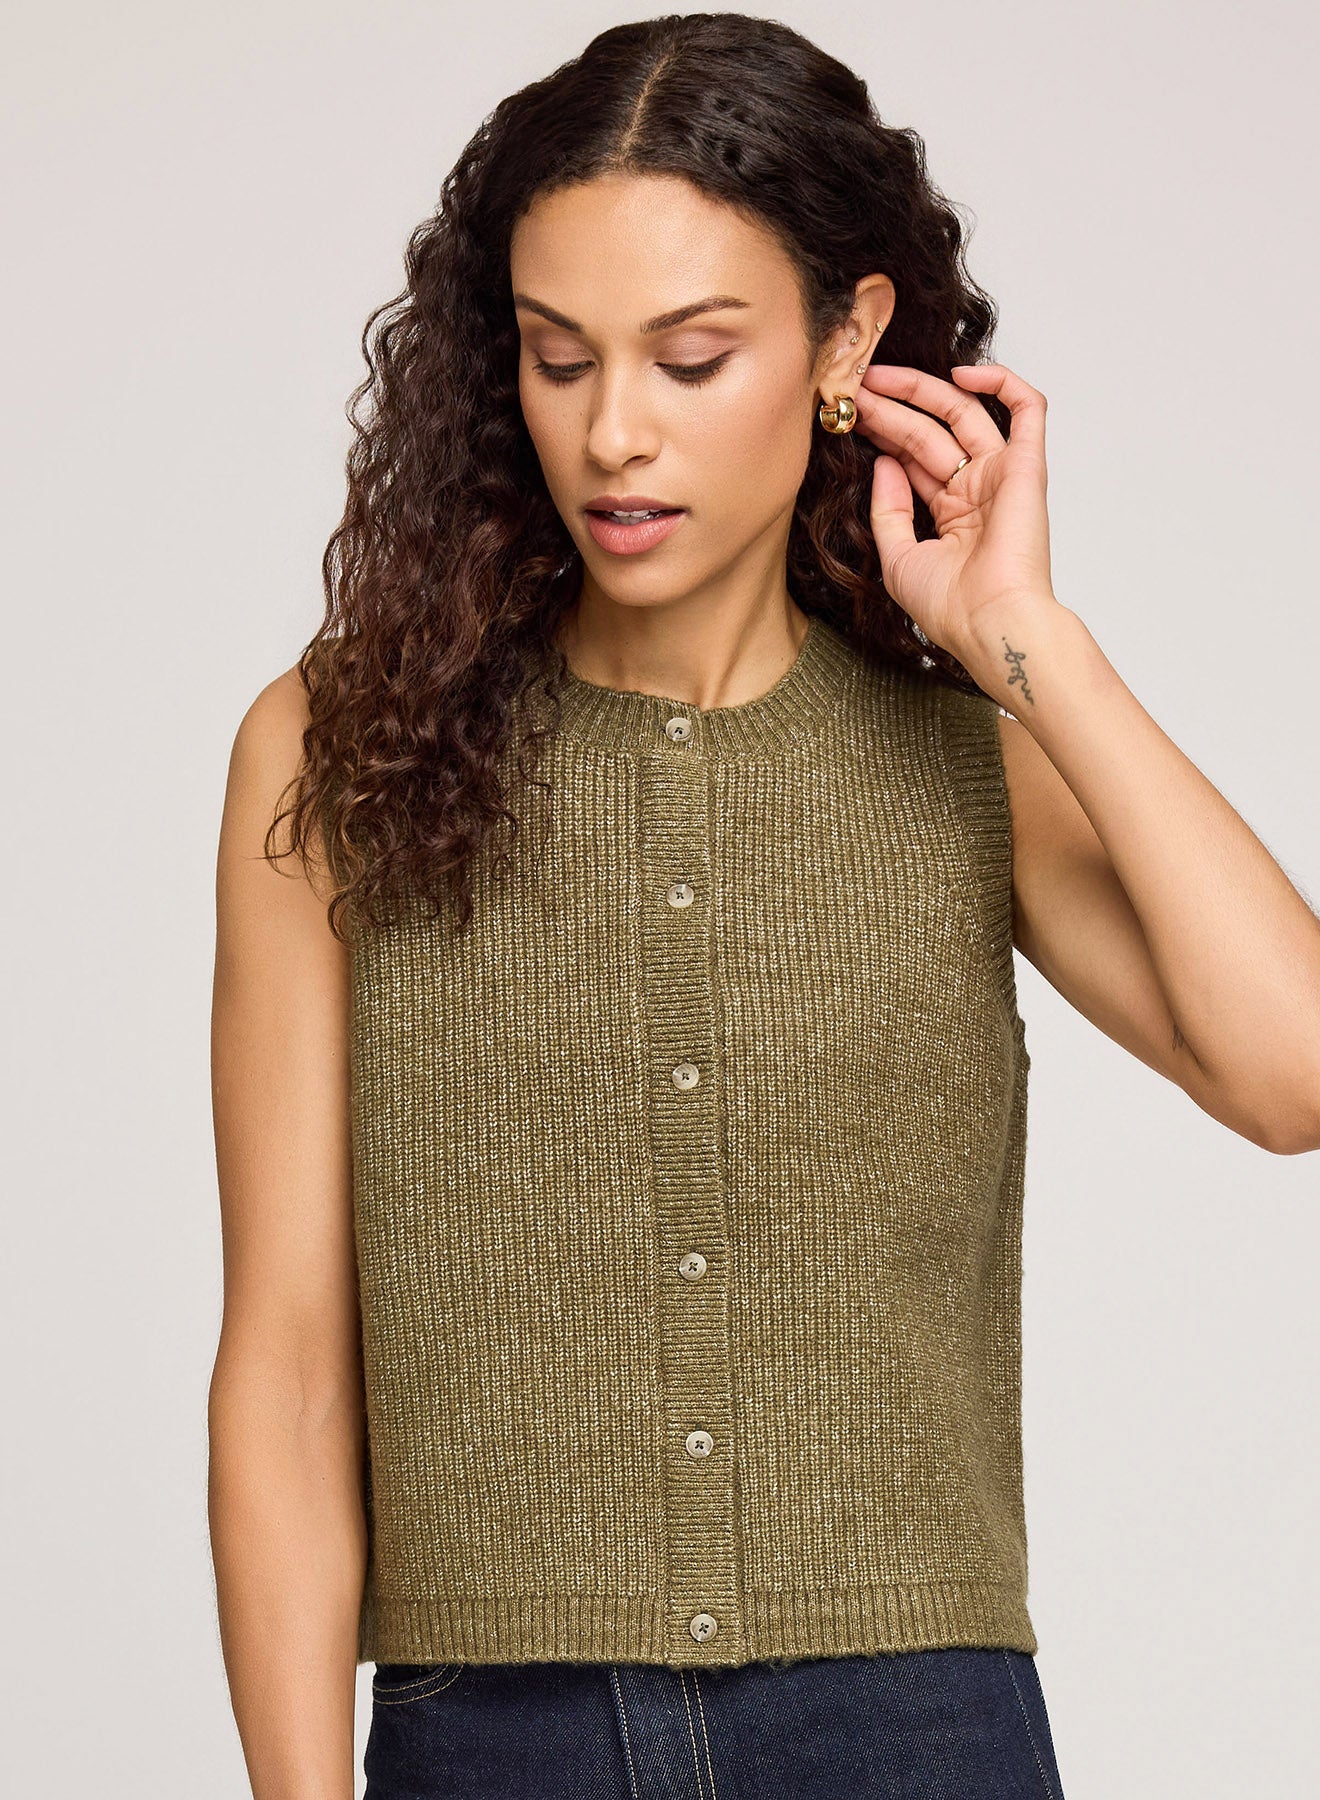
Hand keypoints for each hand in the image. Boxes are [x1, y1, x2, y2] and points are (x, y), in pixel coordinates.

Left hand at [852, 361, 1055, 661]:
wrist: (988, 623)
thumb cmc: (950, 606)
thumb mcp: (899, 558)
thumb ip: (888, 510)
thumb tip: (884, 463)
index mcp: (951, 513)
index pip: (912, 458)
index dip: (881, 432)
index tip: (848, 415)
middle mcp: (977, 489)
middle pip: (929, 431)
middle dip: (890, 408)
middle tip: (854, 387)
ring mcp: (1002, 476)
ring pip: (964, 413)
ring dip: (922, 390)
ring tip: (878, 377)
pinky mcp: (1027, 467)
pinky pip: (1028, 409)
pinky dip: (1002, 382)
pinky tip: (960, 373)